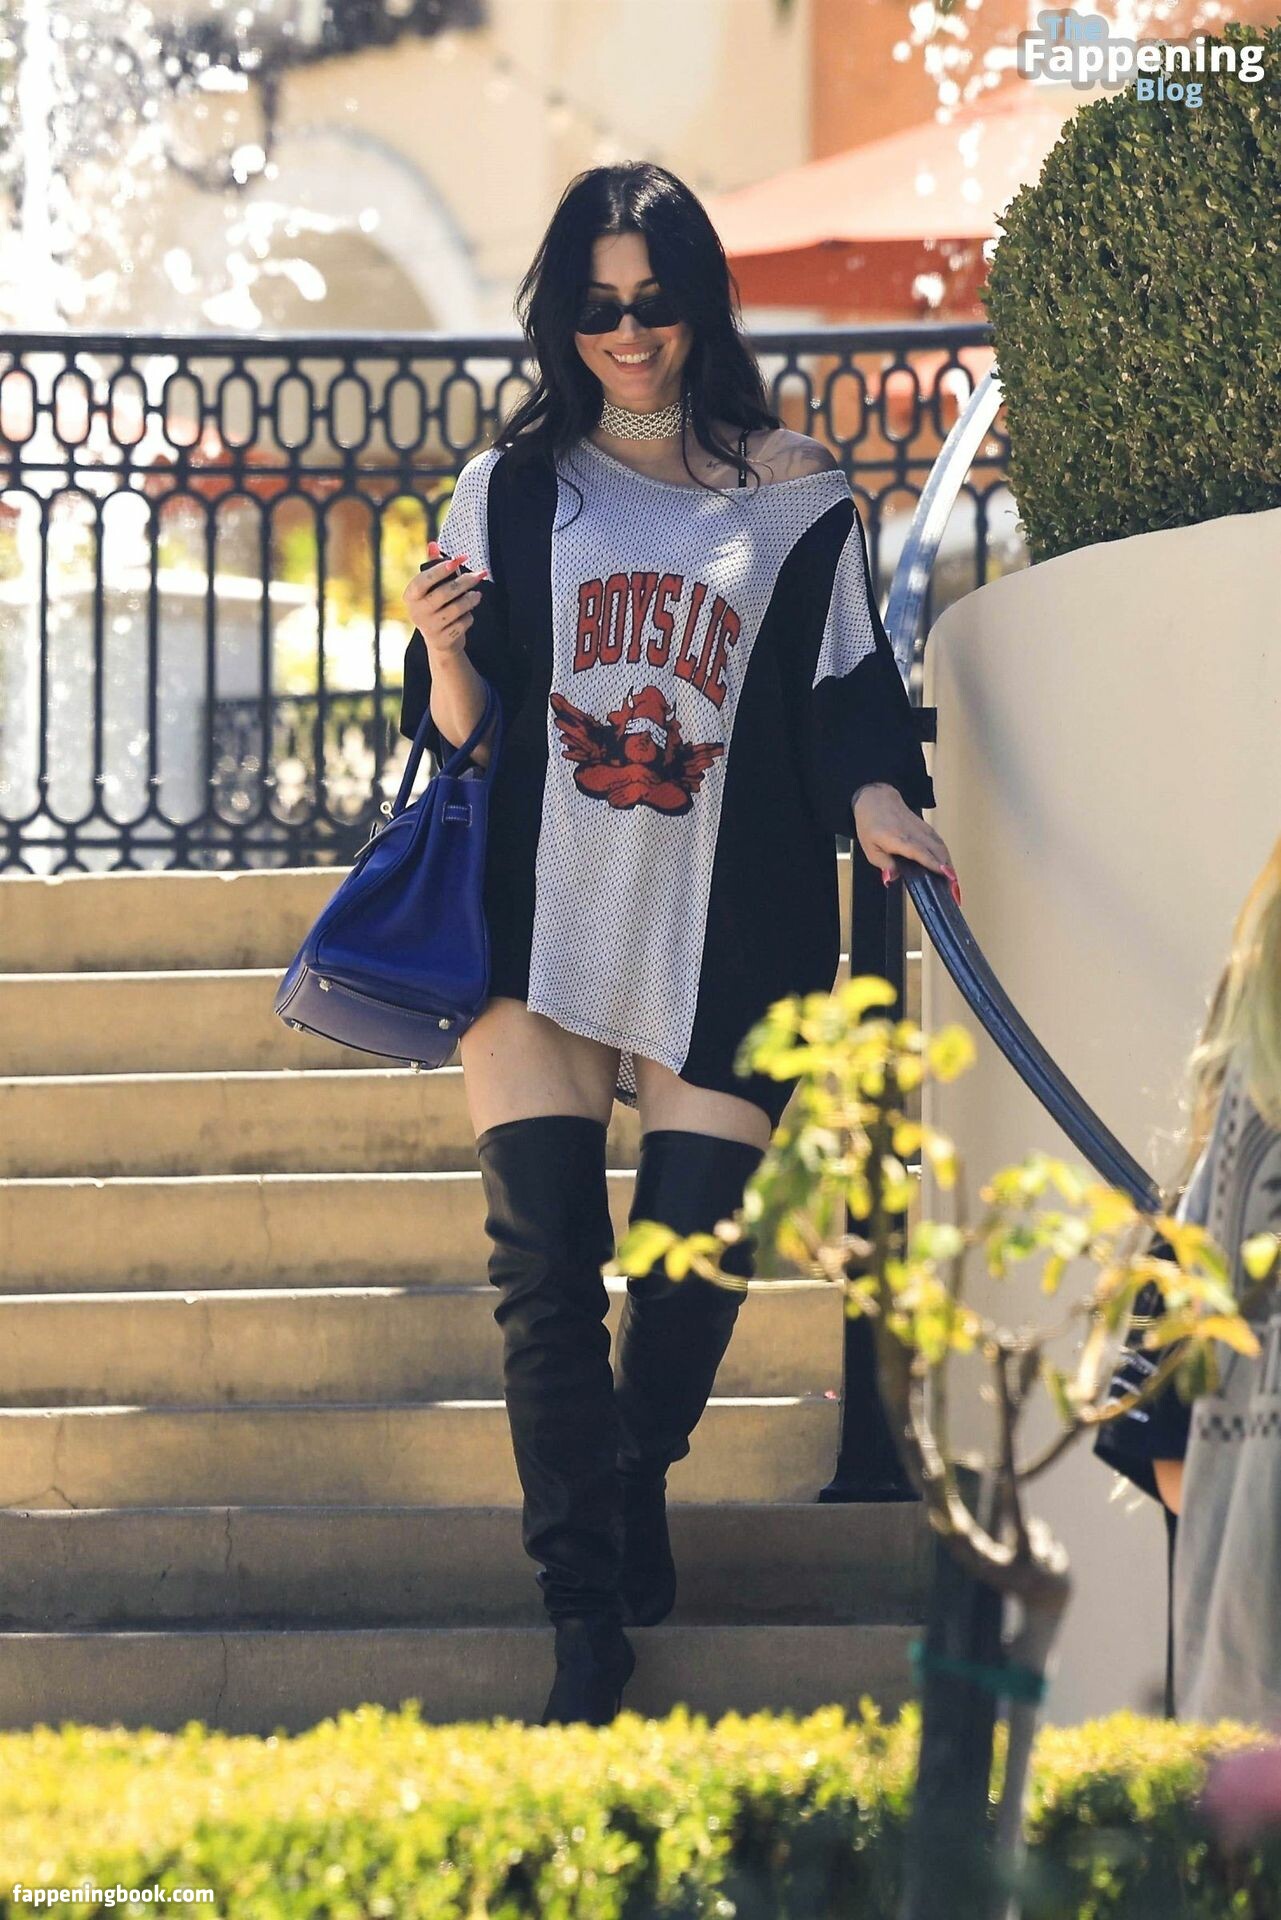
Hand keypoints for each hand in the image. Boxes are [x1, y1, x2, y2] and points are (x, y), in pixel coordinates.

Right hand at [400, 540, 488, 652]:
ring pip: (456, 608)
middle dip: (464, 582)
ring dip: (471, 599)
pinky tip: (468, 615)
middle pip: (444, 593)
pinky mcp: (442, 640)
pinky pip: (462, 623)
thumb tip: (433, 544)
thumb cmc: (436, 606)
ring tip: (477, 595)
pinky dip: (469, 617)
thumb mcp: (431, 588)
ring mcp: (429, 627)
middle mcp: (416, 612)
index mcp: (410, 595)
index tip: (457, 560)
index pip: (423, 580)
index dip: (440, 570)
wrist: (439, 641)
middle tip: (479, 575)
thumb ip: (432, 566)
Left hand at [852, 782, 961, 906]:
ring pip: (940, 845)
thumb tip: (893, 878)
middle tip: (954, 888)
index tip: (945, 874)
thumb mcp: (869, 848)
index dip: (933, 863)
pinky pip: (938, 841)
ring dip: (949, 862)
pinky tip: (948, 865)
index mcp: (898, 839)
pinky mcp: (925, 827)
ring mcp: (921, 829)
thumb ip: (883, 864)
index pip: (919, 852)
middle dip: (947, 868)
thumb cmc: (871, 825)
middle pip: (935, 850)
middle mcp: (913, 833)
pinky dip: (945, 854)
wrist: (877, 799)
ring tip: (954, 880)